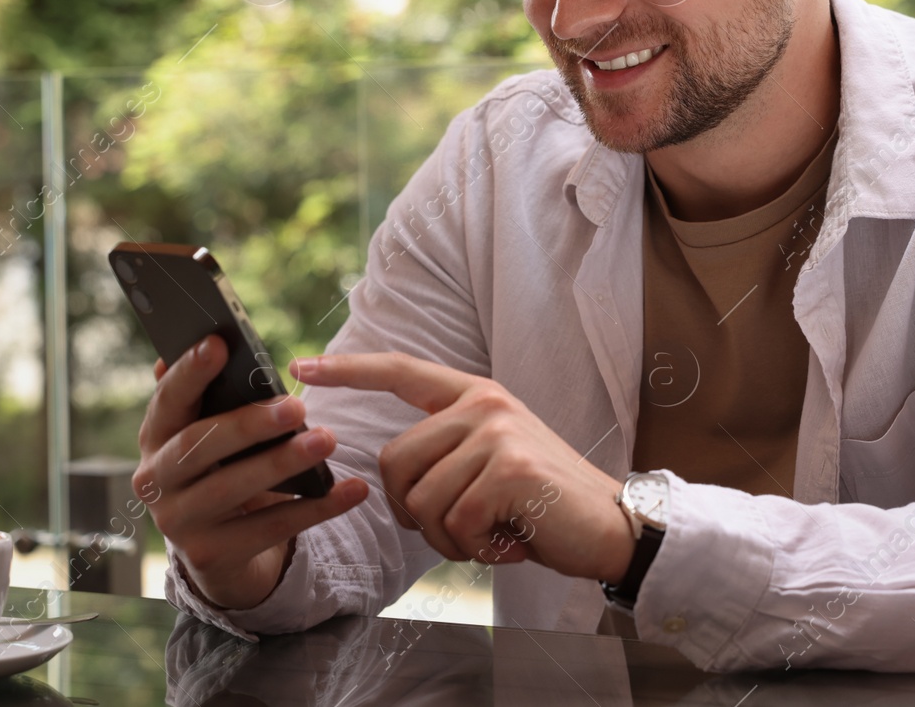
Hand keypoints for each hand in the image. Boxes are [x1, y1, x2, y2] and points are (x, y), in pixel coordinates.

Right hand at [133, 336, 368, 610]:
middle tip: (297, 406)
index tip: (219, 343)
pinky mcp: (212, 555)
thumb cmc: (221, 470)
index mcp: (155, 437)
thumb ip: (212, 397)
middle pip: (199, 446)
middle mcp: (155, 479)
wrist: (218, 551)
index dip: (190, 372)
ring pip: (234, 489)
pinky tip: (352, 490)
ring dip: (283, 464)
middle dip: (249, 424)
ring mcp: (179, 522)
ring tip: (327, 440)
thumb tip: (216, 341)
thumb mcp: (209, 434)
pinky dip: (315, 508)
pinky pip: (271, 528)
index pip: (168, 400)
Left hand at [290, 352, 635, 582]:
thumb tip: (386, 473)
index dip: (350, 369)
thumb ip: (446, 452)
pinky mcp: (510, 469)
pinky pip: (455, 523)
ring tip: (495, 532)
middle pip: (394, 463)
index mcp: (474, 395)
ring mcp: (497, 433)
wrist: (611, 526)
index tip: (304, 366)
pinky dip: (477, 548)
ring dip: (451, 537)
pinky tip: (511, 540)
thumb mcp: (491, 461)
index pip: (400, 371)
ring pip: (420, 501)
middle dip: (416, 513)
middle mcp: (483, 404)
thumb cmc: (542, 504)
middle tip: (465, 526)